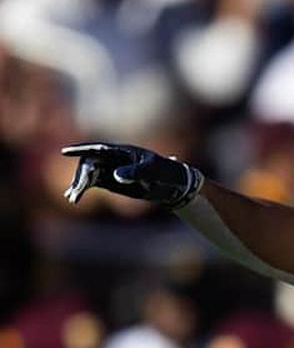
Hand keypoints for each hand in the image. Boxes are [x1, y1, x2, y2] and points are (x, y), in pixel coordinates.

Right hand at [61, 142, 203, 207]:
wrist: (174, 185)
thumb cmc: (167, 173)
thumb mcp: (154, 172)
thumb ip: (136, 172)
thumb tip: (116, 175)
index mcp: (125, 151)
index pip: (100, 148)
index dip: (82, 149)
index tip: (65, 152)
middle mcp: (115, 158)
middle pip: (90, 162)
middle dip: (81, 175)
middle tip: (77, 190)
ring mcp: (112, 169)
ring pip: (89, 173)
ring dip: (79, 184)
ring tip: (73, 198)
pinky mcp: (110, 181)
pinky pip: (92, 183)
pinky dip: (82, 189)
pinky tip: (74, 198)